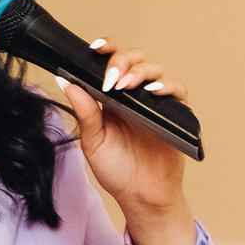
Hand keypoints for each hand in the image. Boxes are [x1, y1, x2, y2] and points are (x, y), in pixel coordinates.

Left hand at [55, 39, 194, 244]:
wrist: (140, 196)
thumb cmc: (117, 171)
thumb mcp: (93, 142)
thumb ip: (84, 112)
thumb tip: (66, 82)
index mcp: (111, 97)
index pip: (110, 62)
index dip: (106, 49)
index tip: (95, 49)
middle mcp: (134, 94)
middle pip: (134, 58)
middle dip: (121, 60)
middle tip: (110, 79)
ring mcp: (156, 102)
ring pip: (154, 69)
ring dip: (139, 72)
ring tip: (126, 86)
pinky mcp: (176, 113)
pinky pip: (178, 90)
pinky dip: (167, 86)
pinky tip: (154, 92)